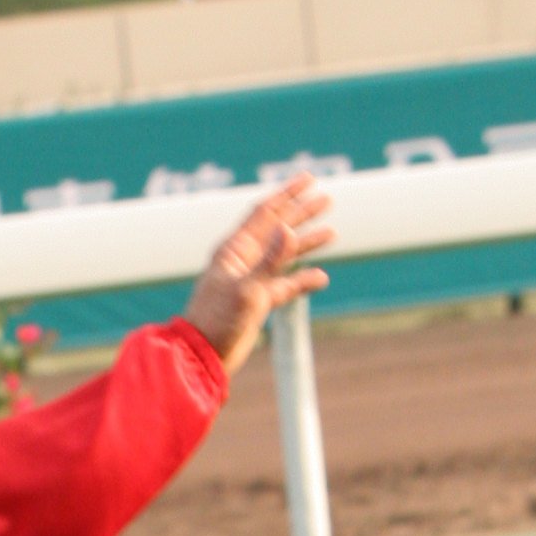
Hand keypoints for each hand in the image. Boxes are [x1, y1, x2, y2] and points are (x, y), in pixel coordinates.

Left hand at [182, 175, 334, 376]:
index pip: (264, 212)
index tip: (309, 179)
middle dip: (302, 214)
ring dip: (306, 244)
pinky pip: (285, 285)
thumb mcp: (246, 289)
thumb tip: (288, 229)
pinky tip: (321, 277)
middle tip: (327, 200)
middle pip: (277, 229)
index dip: (287, 194)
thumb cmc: (217, 320)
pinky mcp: (257, 302)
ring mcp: (250, 281)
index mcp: (234, 249)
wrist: (203, 356)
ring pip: (283, 256)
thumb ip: (270, 260)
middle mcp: (242, 260)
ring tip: (331, 233)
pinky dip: (302, 280)